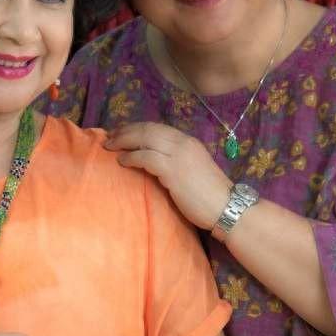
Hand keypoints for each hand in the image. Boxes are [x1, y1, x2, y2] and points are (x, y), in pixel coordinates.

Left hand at [103, 122, 231, 230]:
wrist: (226, 207)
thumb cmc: (209, 195)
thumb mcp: (193, 169)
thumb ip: (177, 161)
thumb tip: (155, 161)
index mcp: (188, 141)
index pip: (158, 128)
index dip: (137, 128)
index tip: (122, 131)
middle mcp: (183, 143)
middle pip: (148, 129)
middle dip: (126, 131)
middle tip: (110, 136)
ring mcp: (178, 155)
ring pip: (145, 139)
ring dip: (124, 141)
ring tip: (110, 146)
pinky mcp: (173, 170)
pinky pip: (146, 158)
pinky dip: (131, 157)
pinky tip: (121, 161)